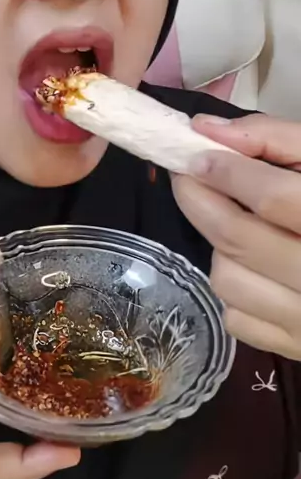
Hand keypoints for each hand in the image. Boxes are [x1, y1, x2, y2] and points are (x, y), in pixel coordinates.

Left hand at [171, 113, 300, 360]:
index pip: (273, 198)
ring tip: (241, 225)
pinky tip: (257, 266)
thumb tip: (207, 130)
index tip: (197, 155)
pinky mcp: (298, 349)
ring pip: (228, 280)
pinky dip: (235, 288)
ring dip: (221, 246)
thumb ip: (277, 139)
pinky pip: (237, 317)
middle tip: (188, 177)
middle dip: (199, 200)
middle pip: (238, 239)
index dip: (227, 172)